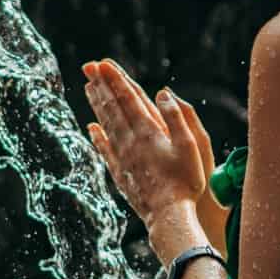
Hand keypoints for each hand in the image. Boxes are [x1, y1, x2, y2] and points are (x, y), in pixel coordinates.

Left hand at [82, 58, 209, 228]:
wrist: (169, 215)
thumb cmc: (186, 181)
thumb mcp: (191, 144)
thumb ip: (177, 117)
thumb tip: (162, 92)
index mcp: (149, 132)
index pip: (128, 99)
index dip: (116, 80)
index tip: (103, 64)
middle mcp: (131, 141)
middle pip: (113, 108)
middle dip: (101, 85)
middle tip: (89, 67)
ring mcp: (123, 157)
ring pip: (106, 125)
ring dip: (97, 105)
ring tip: (88, 88)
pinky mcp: (121, 173)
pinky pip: (105, 150)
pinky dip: (97, 137)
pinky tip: (91, 128)